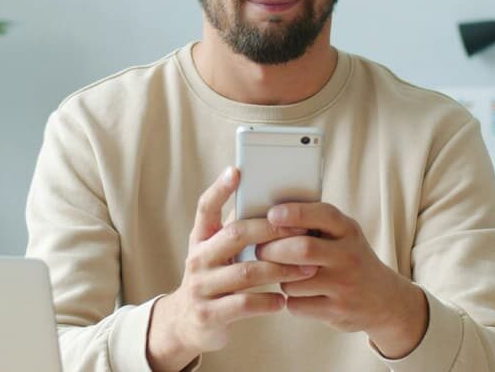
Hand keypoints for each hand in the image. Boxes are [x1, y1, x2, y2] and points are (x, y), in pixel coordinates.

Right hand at [146, 167, 318, 370]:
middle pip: (235, 235)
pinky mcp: (209, 314)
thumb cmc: (215, 280)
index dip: (220, 188)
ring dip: (280, 269)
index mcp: (200, 239)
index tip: (236, 170)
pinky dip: (268, 301)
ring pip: (246, 272)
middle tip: (301, 232)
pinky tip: (284, 300)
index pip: (205, 207)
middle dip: (271, 231)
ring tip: (307, 269)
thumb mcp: (217, 254)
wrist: (187, 324)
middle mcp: (197, 259)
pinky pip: (244, 305)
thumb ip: (237, 233)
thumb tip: (275, 207)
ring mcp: (201, 287)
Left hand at [255, 202, 429, 358]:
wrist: (383, 300)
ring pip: (293, 281)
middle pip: (302, 249)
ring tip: (285, 275)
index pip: (322, 215)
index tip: (272, 215)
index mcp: (349, 230)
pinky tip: (299, 294)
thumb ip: (316, 224)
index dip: (294, 213)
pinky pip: (296, 304)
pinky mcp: (336, 311)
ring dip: (280, 279)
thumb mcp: (344, 235)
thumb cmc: (351, 259)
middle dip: (273, 249)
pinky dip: (290, 299)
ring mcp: (344, 286)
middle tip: (260, 249)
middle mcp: (349, 256)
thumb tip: (270, 216)